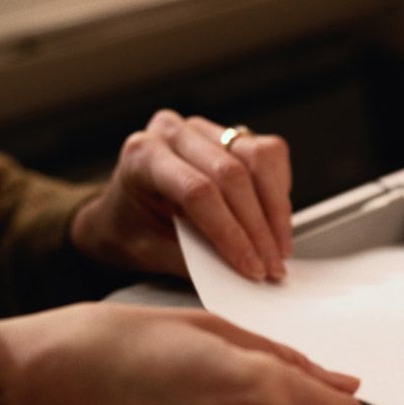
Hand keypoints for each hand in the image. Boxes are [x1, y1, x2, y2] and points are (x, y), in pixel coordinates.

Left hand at [69, 110, 292, 282]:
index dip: (231, 232)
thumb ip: (192, 261)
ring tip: (279, 248)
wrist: (124, 211)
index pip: (197, 191)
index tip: (251, 267)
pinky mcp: (231, 136)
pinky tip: (276, 221)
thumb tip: (238, 274)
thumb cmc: (131, 229)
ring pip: (258, 158)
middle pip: (231, 174)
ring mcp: (204, 130)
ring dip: (276, 209)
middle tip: (271, 266)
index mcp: (142, 157)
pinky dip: (279, 191)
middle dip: (258, 228)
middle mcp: (173, 134)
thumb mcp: (150, 252)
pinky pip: (270, 155)